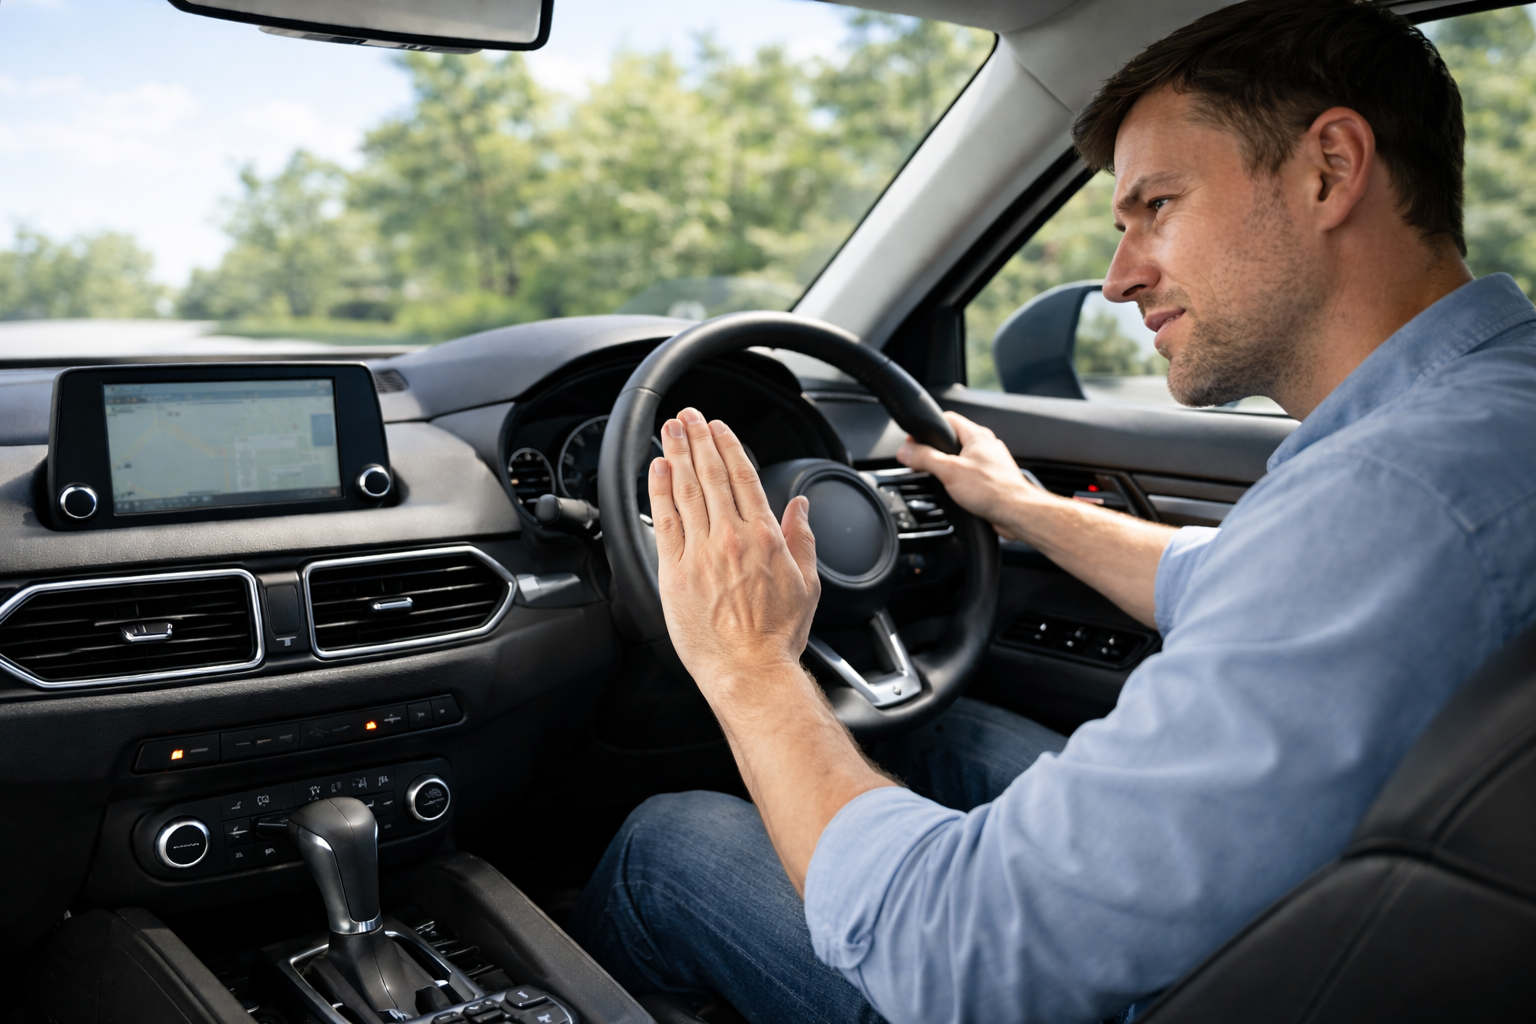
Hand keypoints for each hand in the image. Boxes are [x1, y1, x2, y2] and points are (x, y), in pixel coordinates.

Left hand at [647, 407, 821, 691]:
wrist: (749, 670)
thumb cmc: (777, 636)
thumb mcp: (808, 583)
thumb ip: (803, 539)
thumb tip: (802, 508)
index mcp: (765, 537)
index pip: (743, 477)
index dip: (729, 446)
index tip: (719, 428)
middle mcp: (731, 538)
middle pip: (711, 474)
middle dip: (698, 439)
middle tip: (689, 416)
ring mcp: (701, 553)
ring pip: (686, 490)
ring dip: (677, 454)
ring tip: (670, 430)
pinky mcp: (675, 571)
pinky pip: (664, 520)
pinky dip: (659, 490)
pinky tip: (657, 469)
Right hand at [896, 411, 1048, 539]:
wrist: (1016, 513)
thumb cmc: (993, 490)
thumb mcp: (949, 471)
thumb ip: (924, 458)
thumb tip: (905, 451)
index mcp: (977, 435)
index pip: (947, 419)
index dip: (927, 428)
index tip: (913, 441)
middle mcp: (985, 446)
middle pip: (952, 441)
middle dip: (935, 451)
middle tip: (921, 462)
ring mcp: (990, 463)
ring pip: (961, 459)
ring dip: (947, 468)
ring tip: (937, 478)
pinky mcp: (992, 480)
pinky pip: (969, 475)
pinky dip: (958, 480)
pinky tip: (954, 492)